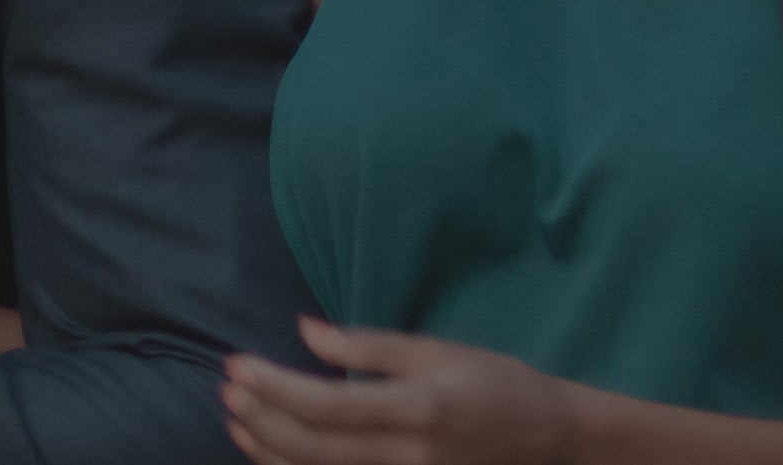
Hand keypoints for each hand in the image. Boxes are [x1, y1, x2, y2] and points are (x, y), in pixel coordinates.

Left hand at [221, 317, 578, 464]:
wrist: (553, 444)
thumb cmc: (497, 386)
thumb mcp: (438, 351)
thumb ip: (368, 345)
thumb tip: (303, 330)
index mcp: (418, 410)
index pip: (325, 405)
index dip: (273, 387)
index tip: (239, 365)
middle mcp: (409, 458)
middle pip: (311, 448)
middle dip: (260, 418)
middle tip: (228, 388)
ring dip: (267, 449)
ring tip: (237, 419)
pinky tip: (269, 451)